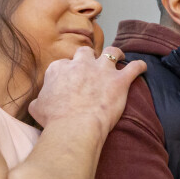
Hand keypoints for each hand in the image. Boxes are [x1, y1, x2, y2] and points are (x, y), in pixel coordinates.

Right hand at [28, 47, 145, 134]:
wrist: (75, 126)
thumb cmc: (54, 119)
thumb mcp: (37, 108)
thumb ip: (39, 100)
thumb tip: (38, 103)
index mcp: (59, 68)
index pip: (64, 64)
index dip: (69, 72)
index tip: (72, 79)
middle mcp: (81, 64)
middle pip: (85, 53)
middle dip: (89, 58)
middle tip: (92, 66)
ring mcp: (101, 70)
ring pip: (111, 52)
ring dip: (115, 54)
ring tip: (119, 56)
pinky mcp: (119, 80)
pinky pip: (134, 68)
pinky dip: (139, 66)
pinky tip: (142, 67)